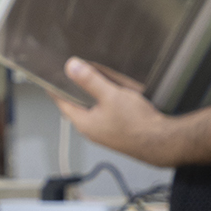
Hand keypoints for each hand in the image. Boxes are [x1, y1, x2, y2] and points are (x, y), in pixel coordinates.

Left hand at [54, 58, 180, 167]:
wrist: (161, 143)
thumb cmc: (137, 124)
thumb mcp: (111, 96)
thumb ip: (90, 81)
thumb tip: (71, 67)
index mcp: (84, 122)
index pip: (62, 102)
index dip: (55, 87)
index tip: (49, 76)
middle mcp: (91, 129)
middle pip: (75, 106)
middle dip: (72, 90)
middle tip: (70, 73)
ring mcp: (104, 132)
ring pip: (90, 109)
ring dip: (89, 96)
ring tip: (89, 78)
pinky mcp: (116, 132)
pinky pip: (103, 113)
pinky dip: (102, 102)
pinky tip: (110, 93)